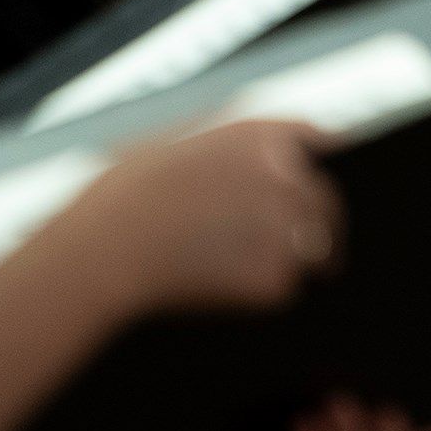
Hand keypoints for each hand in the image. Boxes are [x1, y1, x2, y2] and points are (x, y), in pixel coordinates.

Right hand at [75, 118, 342, 320]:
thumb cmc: (122, 196)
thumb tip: (253, 144)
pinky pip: (281, 288)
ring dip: (292, 260)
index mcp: (261, 137)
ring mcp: (285, 227)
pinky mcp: (275, 277)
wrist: (105, 248)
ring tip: (236, 271)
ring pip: (312, 249)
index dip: (319, 157)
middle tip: (315, 250)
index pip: (314, 137)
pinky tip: (214, 287)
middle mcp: (286, 176)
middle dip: (322, 225)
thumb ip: (223, 138)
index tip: (325, 173)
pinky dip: (259, 293)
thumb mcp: (172, 138)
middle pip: (325, 202)